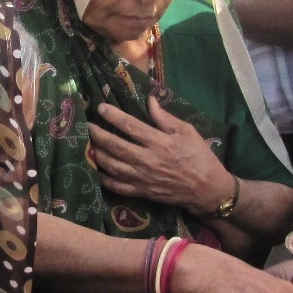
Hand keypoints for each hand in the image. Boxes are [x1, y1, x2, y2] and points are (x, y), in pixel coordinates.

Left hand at [90, 99, 234, 217]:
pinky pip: (117, 186)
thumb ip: (165, 117)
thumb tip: (149, 100)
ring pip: (112, 166)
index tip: (101, 108)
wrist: (206, 189)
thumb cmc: (199, 157)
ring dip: (97, 154)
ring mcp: (142, 178)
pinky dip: (104, 178)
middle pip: (115, 146)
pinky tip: (96, 169)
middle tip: (86, 125)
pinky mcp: (142, 192)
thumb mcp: (187, 132)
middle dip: (98, 134)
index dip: (113, 116)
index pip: (130, 126)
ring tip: (87, 144)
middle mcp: (147, 160)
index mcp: (159, 142)